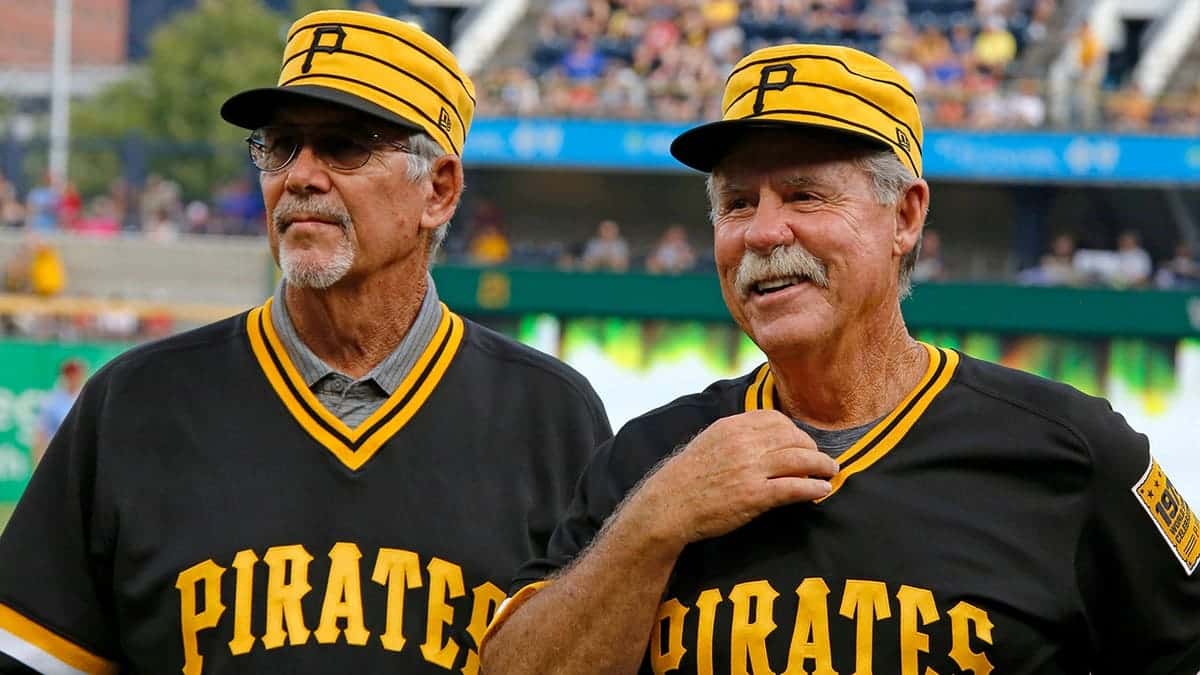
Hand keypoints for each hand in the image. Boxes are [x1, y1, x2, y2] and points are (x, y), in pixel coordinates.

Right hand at [627, 410, 837, 549]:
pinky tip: (822, 489)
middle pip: (793, 438)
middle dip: (812, 448)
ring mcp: (750, 470)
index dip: (795, 431)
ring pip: (799, 460)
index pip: (776, 420)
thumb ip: (737, 435)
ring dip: (821, 465)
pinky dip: (813, 487)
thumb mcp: (710, 442)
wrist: (669, 505)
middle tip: (822, 459)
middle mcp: (744, 444)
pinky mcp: (754, 495)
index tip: (802, 442)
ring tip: (831, 471)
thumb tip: (765, 436)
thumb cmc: (688, 476)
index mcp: (732, 427)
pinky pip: (793, 487)